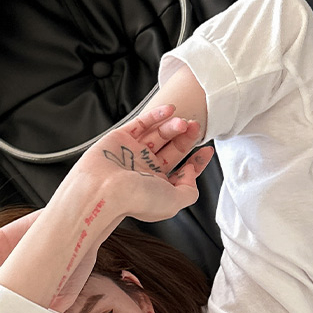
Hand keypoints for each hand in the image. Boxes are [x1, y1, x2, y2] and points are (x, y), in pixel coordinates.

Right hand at [79, 104, 214, 223]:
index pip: (181, 173)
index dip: (196, 162)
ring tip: (183, 123)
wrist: (105, 190)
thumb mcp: (175, 202)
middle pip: (172, 150)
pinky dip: (156, 115)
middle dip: (186, 138)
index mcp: (158, 187)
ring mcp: (133, 153)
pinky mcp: (120, 138)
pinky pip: (141, 123)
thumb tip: (190, 172)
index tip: (207, 151)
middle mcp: (146, 170)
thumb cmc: (136, 200)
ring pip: (158, 135)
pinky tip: (169, 110)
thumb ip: (189, 190)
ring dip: (173, 127)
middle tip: (196, 127)